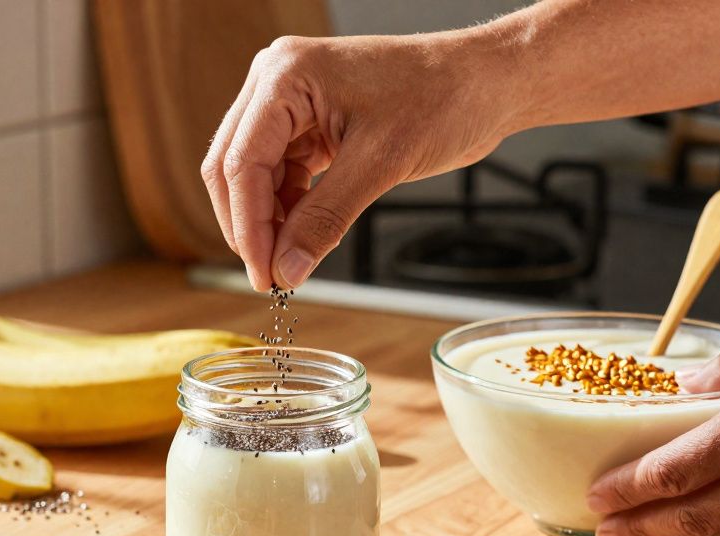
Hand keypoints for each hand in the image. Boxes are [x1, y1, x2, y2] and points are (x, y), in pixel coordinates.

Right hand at [201, 32, 524, 289]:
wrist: (485, 83)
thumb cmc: (443, 97)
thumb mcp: (380, 164)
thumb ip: (325, 219)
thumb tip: (286, 269)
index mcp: (285, 75)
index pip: (241, 161)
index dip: (247, 225)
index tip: (262, 273)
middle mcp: (277, 82)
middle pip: (234, 167)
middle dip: (250, 226)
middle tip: (270, 277)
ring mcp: (292, 103)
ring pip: (254, 176)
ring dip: (269, 222)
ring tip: (290, 263)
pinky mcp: (310, 124)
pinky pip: (282, 174)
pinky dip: (290, 210)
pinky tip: (304, 238)